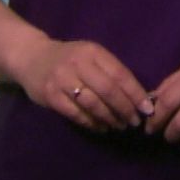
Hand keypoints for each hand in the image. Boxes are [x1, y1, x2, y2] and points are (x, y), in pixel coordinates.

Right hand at [15, 37, 151, 133]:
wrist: (31, 58)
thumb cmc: (69, 59)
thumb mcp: (90, 56)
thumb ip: (111, 72)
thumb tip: (139, 98)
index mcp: (92, 52)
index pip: (119, 74)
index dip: (136, 94)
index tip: (148, 109)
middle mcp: (77, 63)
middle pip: (107, 90)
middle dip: (124, 109)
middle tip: (134, 122)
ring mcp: (62, 80)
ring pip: (92, 104)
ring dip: (109, 118)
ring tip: (119, 126)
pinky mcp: (51, 96)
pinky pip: (76, 114)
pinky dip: (91, 123)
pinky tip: (101, 127)